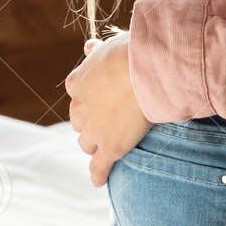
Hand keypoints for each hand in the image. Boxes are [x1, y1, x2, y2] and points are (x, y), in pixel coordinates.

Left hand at [64, 32, 150, 186]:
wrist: (148, 70)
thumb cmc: (133, 52)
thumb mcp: (111, 45)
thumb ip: (98, 51)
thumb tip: (88, 47)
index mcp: (77, 82)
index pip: (77, 94)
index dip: (90, 97)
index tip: (103, 96)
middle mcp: (80, 108)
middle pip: (80, 121)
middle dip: (92, 120)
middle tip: (110, 118)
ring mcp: (94, 131)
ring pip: (87, 143)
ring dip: (96, 143)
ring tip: (110, 142)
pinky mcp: (110, 148)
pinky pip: (99, 166)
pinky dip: (98, 174)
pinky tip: (99, 180)